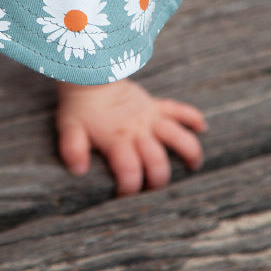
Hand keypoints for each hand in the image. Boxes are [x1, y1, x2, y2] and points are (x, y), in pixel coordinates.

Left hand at [55, 79, 207, 195]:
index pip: (129, 171)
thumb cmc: (78, 105)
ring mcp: (149, 117)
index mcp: (116, 140)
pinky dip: (192, 117)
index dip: (129, 187)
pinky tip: (201, 127)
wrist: (88, 74)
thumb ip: (72, 149)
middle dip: (158, 179)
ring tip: (193, 166)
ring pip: (177, 136)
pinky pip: (178, 109)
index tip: (124, 196)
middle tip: (155, 189)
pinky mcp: (154, 105)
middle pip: (157, 161)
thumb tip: (78, 171)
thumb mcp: (69, 128)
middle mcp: (138, 131)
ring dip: (188, 151)